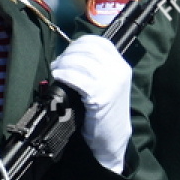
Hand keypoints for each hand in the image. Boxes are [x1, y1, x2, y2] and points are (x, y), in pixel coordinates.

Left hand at [51, 35, 132, 173]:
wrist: (112, 137)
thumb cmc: (105, 112)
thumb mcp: (108, 84)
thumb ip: (98, 69)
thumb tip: (72, 55)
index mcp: (122, 66)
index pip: (100, 42)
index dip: (80, 43)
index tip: (69, 51)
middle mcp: (119, 71)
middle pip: (88, 50)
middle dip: (69, 53)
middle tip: (58, 63)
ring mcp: (111, 83)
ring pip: (81, 62)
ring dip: (64, 63)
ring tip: (57, 70)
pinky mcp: (100, 96)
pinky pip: (77, 78)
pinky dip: (65, 74)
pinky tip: (59, 77)